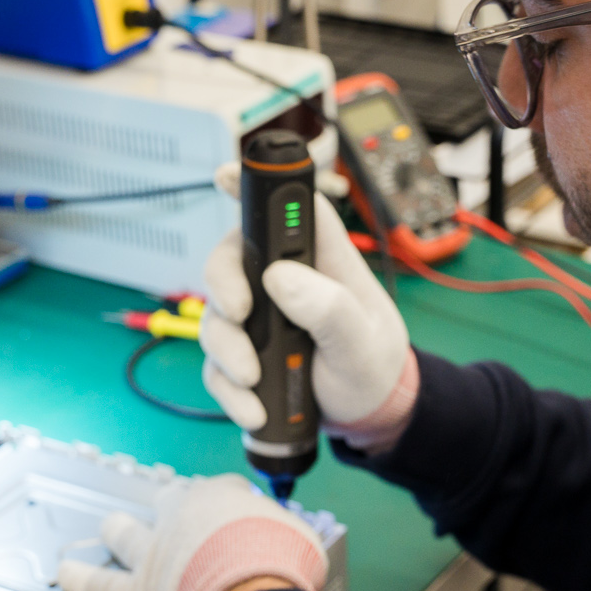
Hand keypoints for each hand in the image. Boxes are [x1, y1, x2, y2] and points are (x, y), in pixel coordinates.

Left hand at [57, 475, 327, 590]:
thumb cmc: (281, 567)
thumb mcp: (302, 539)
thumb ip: (287, 536)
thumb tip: (293, 549)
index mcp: (222, 498)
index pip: (223, 491)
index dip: (232, 503)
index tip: (243, 514)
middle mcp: (181, 518)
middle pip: (171, 502)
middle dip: (173, 505)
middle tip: (177, 510)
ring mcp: (155, 555)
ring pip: (127, 535)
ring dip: (118, 530)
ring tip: (110, 527)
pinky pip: (101, 585)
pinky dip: (81, 580)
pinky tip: (66, 575)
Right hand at [199, 173, 417, 453]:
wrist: (367, 415)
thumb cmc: (374, 365)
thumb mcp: (362, 342)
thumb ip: (329, 308)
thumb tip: (281, 278)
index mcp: (322, 261)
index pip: (292, 209)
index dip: (257, 184)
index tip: (223, 175)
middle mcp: (284, 282)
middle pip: (232, 257)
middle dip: (223, 286)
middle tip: (239, 314)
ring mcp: (260, 318)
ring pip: (216, 315)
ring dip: (226, 351)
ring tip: (253, 381)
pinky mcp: (244, 354)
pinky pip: (216, 364)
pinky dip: (228, 389)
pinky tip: (254, 410)